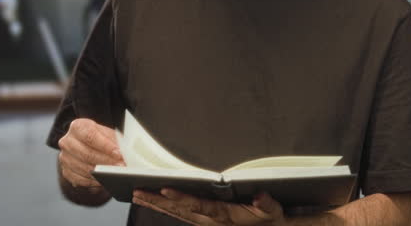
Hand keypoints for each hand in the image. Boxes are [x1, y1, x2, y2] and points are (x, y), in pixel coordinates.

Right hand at [58, 118, 123, 188]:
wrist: (85, 143)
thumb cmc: (99, 137)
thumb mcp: (107, 133)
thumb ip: (114, 140)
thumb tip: (124, 152)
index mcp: (77, 127)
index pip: (91, 136)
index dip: (105, 146)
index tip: (118, 153)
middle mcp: (67, 141)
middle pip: (87, 154)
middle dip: (107, 162)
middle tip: (121, 166)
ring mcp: (64, 157)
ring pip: (85, 168)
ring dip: (102, 173)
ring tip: (116, 174)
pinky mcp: (65, 171)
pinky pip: (80, 179)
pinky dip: (94, 181)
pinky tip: (105, 180)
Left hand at [133, 188, 284, 225]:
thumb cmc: (270, 221)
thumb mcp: (274, 213)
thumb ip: (267, 205)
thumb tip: (261, 196)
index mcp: (223, 216)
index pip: (198, 205)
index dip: (181, 197)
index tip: (165, 189)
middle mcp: (210, 221)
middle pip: (179, 210)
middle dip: (157, 200)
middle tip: (137, 191)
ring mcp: (205, 222)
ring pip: (176, 213)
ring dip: (156, 204)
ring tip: (137, 194)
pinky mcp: (204, 222)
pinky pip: (181, 214)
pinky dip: (166, 207)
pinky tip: (155, 200)